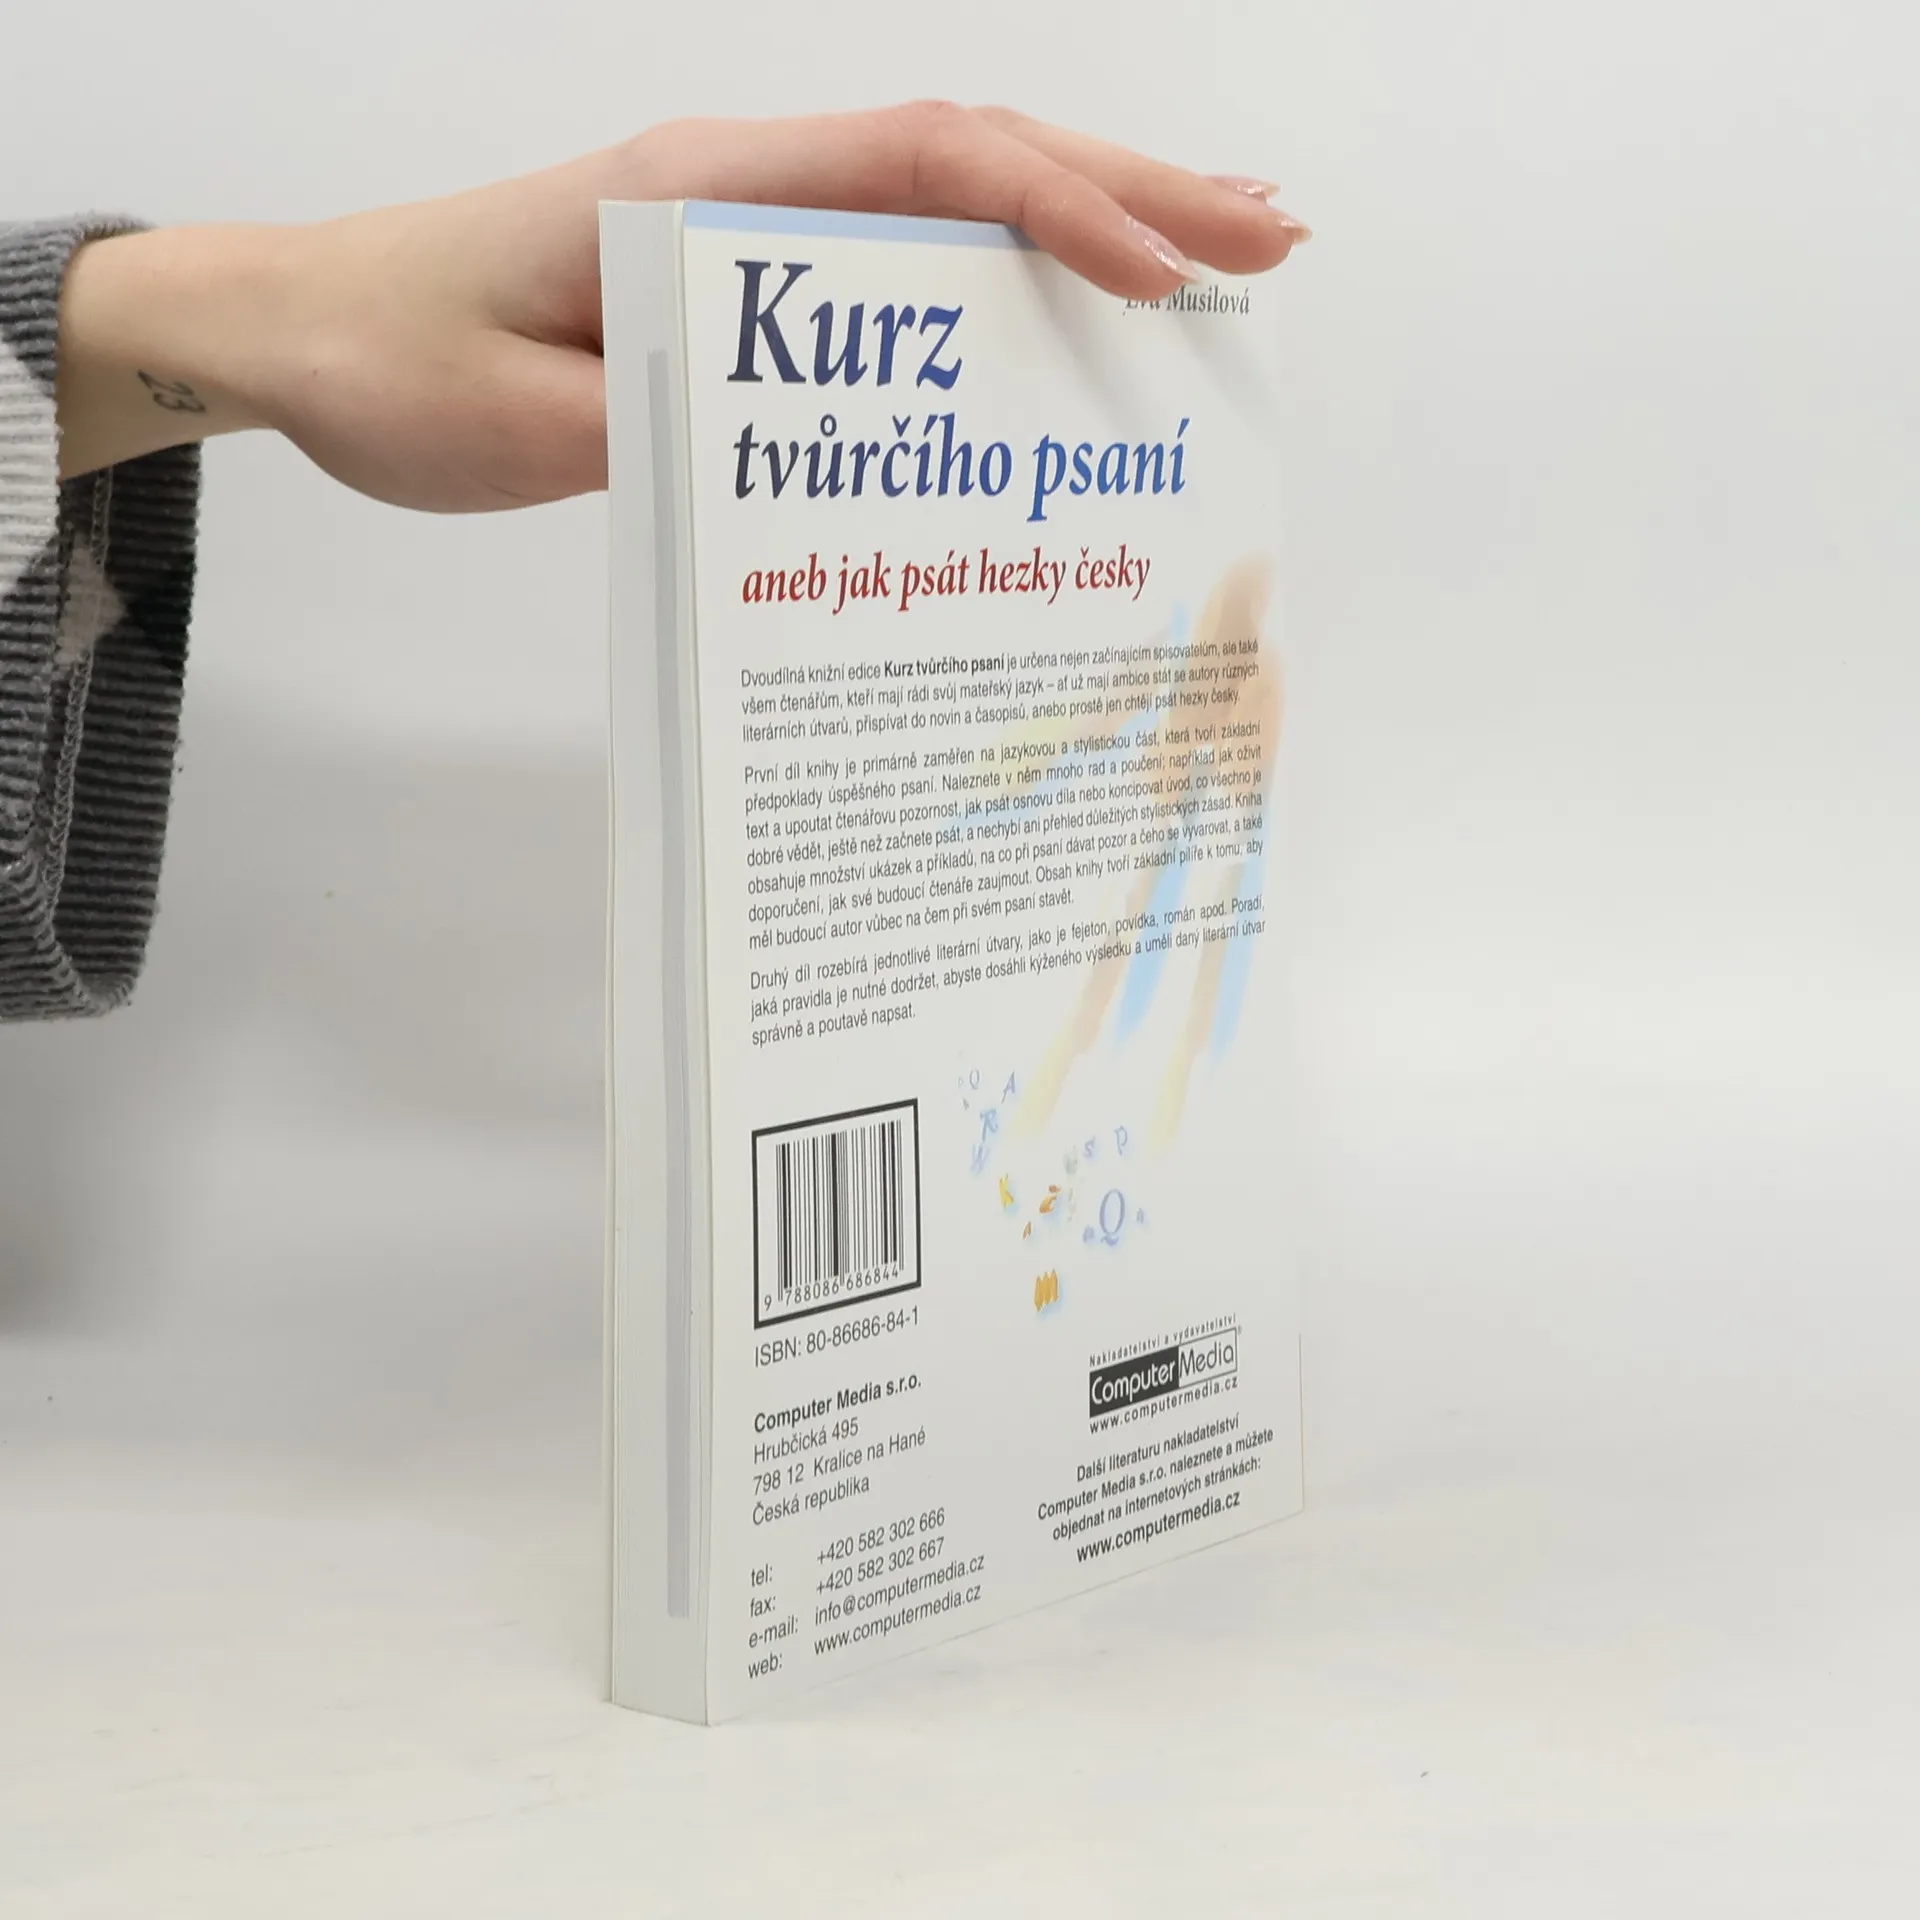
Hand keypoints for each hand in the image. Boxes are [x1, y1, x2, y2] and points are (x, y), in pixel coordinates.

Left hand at [55, 103, 1308, 510]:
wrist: (294, 328)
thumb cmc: (389, 363)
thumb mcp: (515, 429)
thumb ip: (665, 440)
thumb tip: (815, 467)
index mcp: (699, 196)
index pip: (922, 166)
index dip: (1058, 212)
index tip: (1160, 281)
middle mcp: (741, 190)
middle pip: (972, 162)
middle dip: (1129, 197)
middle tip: (1265, 241)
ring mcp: (745, 232)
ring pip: (947, 204)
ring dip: (1085, 226)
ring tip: (1211, 266)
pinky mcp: (735, 287)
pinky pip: (892, 266)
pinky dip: (994, 278)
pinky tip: (1054, 315)